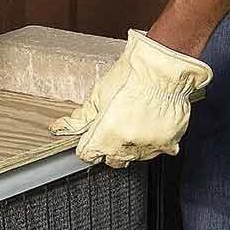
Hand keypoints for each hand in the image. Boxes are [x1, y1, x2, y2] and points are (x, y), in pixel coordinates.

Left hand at [51, 30, 213, 167]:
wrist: (162, 68)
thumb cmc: (130, 77)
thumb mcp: (98, 95)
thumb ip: (80, 118)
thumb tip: (61, 127)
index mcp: (104, 137)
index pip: (89, 155)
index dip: (88, 145)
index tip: (92, 136)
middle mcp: (126, 146)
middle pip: (112, 161)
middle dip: (109, 148)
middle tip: (113, 128)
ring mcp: (149, 146)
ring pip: (134, 157)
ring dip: (131, 146)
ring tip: (134, 122)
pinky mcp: (169, 142)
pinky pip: (158, 149)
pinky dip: (153, 140)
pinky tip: (151, 124)